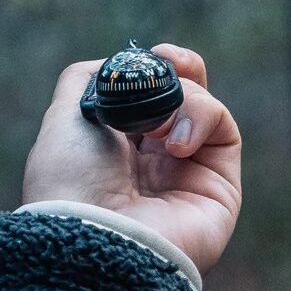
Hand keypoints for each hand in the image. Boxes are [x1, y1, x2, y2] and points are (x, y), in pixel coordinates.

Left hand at [22, 44, 241, 273]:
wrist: (91, 234)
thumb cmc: (71, 179)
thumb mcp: (65, 117)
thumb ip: (90, 78)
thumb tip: (126, 63)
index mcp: (116, 147)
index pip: (150, 97)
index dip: (156, 68)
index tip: (153, 56)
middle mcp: (154, 161)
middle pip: (187, 97)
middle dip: (183, 70)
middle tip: (169, 63)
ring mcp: (189, 174)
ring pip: (206, 107)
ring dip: (184, 99)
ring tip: (155, 127)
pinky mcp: (220, 188)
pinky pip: (224, 130)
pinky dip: (202, 118)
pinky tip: (173, 144)